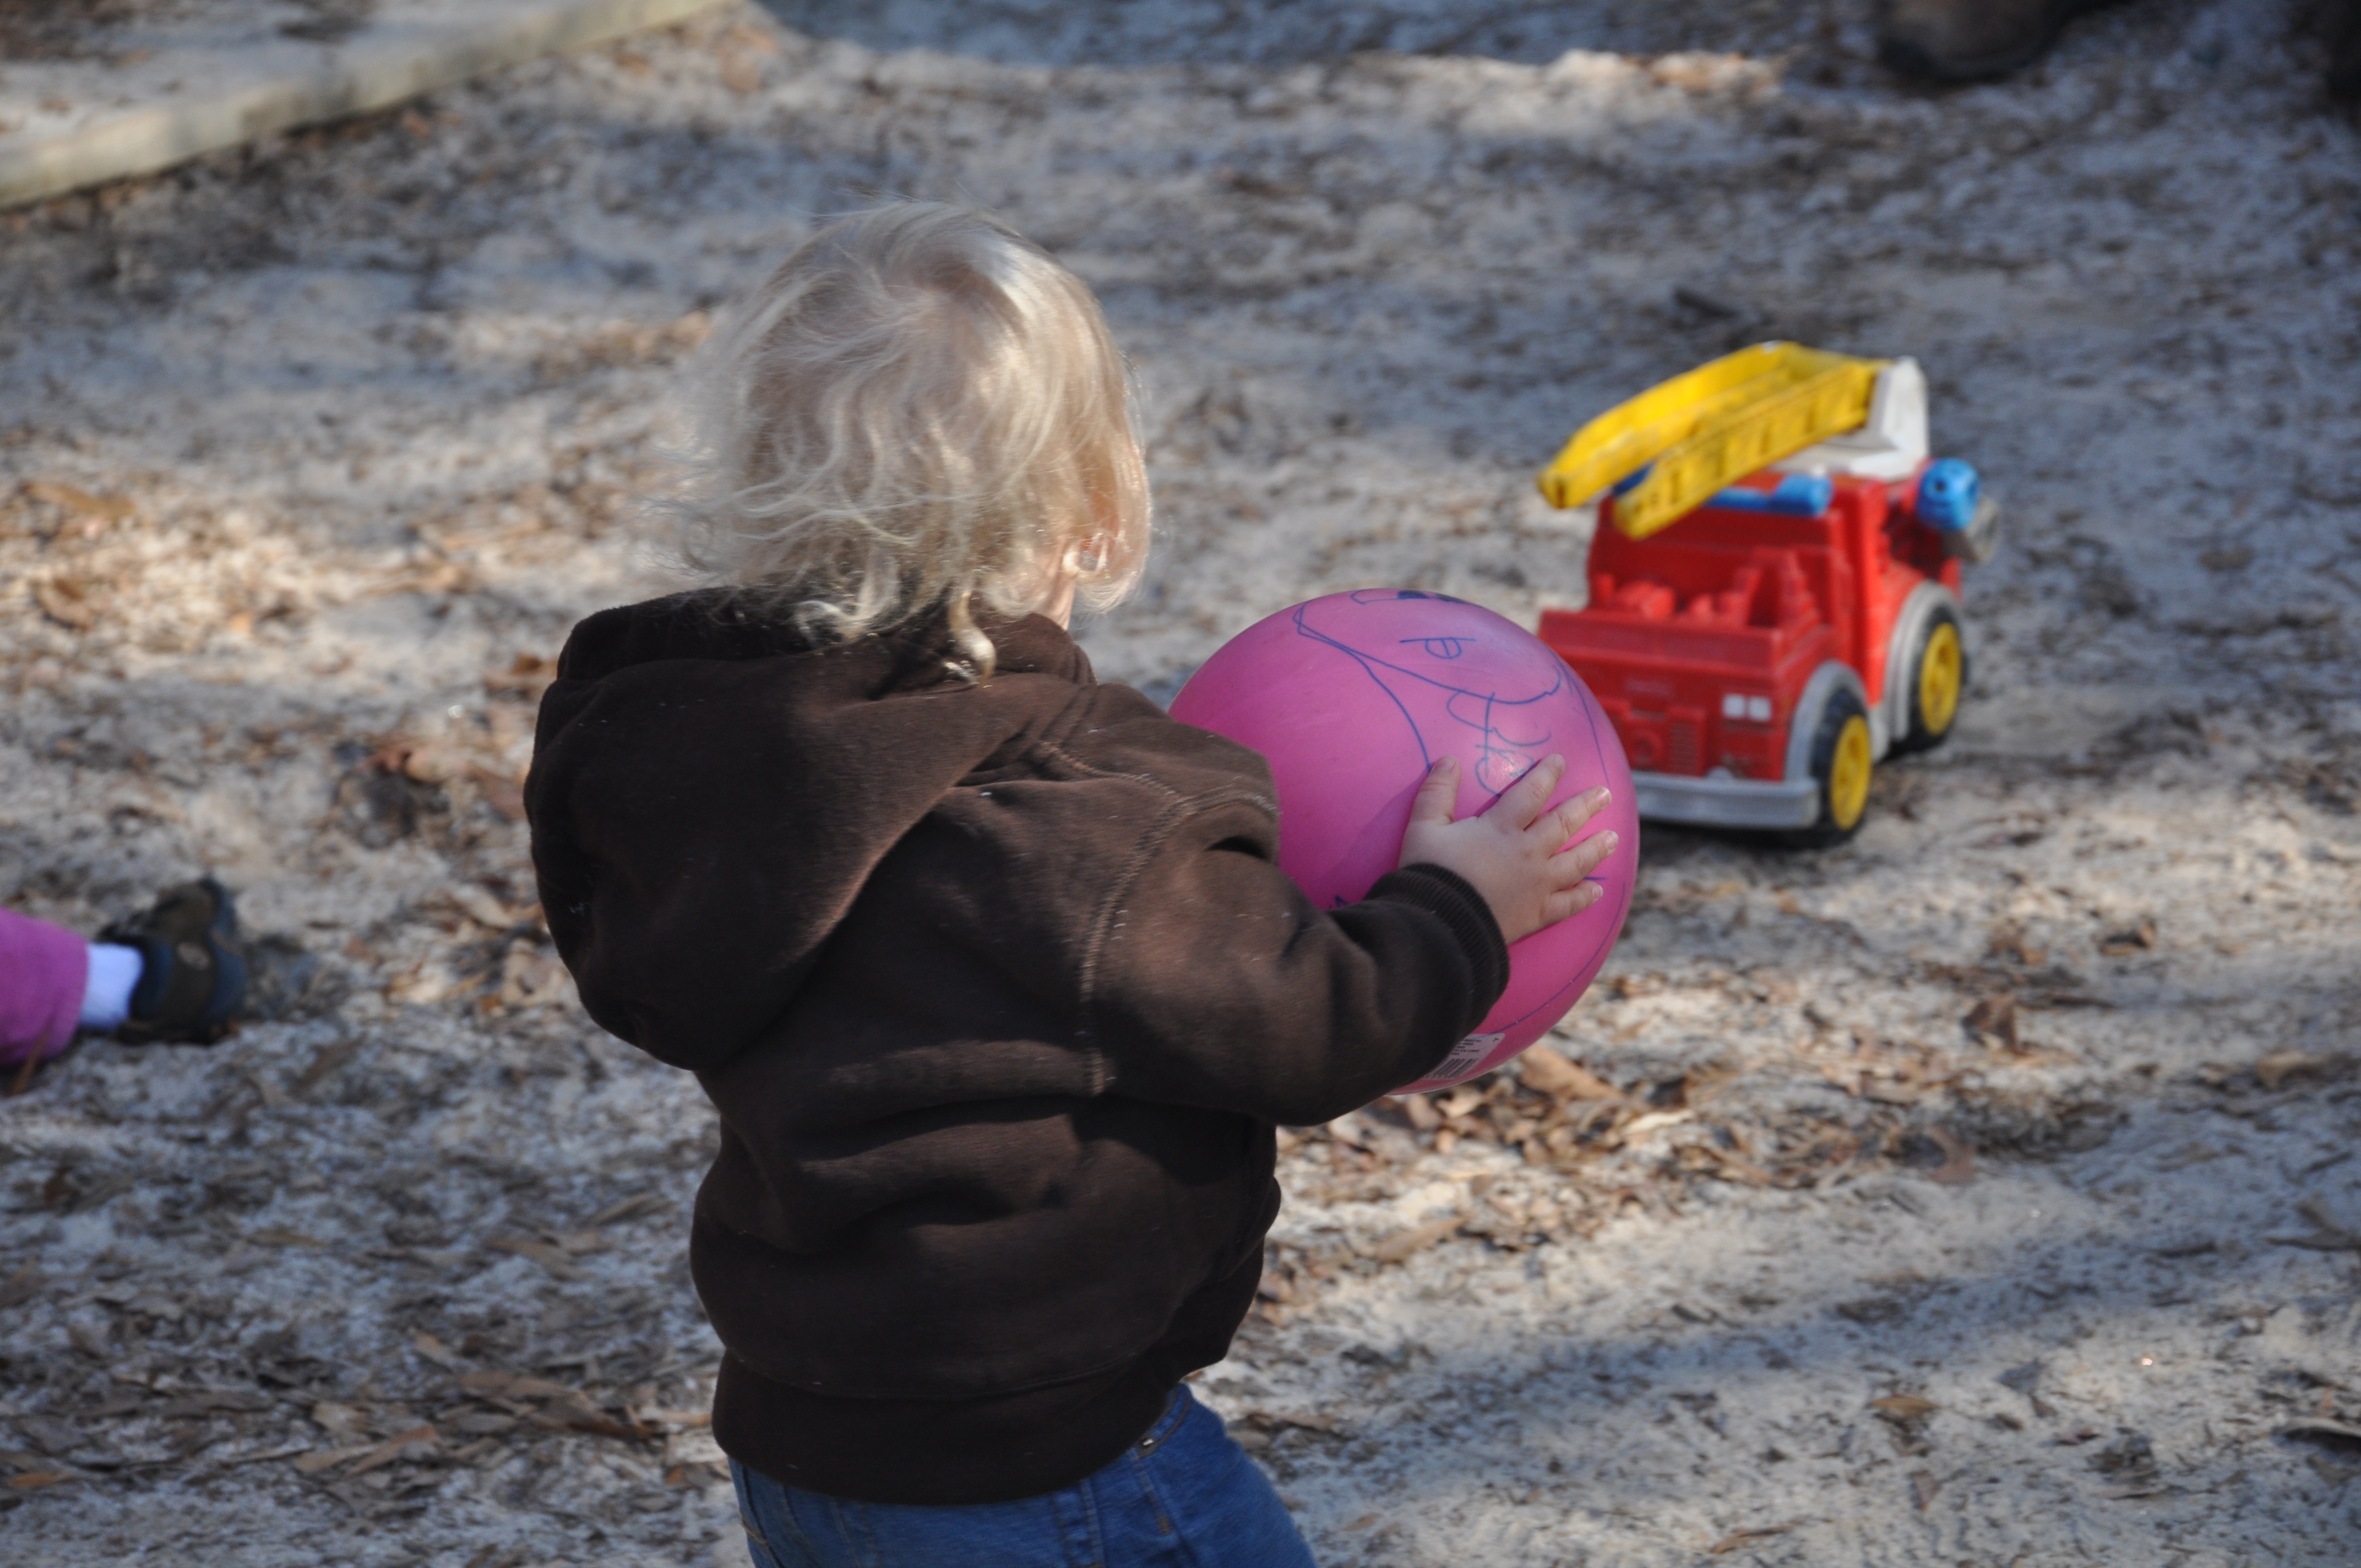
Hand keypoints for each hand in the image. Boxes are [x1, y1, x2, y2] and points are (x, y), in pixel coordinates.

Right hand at [1397, 755, 1617, 944]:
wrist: (1440, 924)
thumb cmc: (1430, 873)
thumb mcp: (1424, 827)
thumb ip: (1437, 793)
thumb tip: (1448, 760)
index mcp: (1501, 828)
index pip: (1531, 793)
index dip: (1547, 774)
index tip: (1561, 761)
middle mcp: (1528, 853)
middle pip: (1563, 824)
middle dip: (1585, 806)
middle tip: (1605, 794)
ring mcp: (1537, 885)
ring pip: (1575, 862)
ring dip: (1595, 848)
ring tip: (1613, 837)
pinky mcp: (1537, 914)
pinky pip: (1567, 904)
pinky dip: (1584, 898)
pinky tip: (1597, 892)